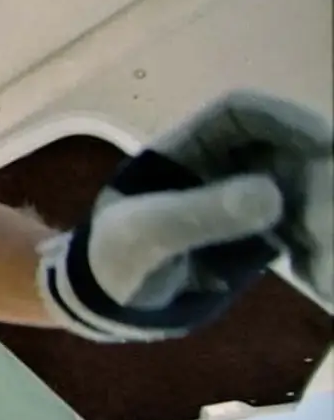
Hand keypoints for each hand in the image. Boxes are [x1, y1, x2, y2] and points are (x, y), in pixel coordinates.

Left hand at [40, 90, 332, 340]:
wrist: (108, 305)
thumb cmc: (113, 258)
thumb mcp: (146, 236)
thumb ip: (198, 214)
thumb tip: (271, 194)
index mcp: (187, 149)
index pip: (243, 114)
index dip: (286, 121)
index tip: (322, 146)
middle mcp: (224, 165)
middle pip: (288, 152)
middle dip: (317, 183)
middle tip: (325, 227)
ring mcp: (245, 198)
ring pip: (305, 193)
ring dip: (324, 221)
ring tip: (321, 270)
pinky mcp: (260, 234)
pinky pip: (304, 231)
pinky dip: (320, 250)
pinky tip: (320, 280)